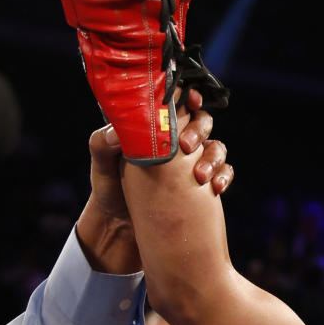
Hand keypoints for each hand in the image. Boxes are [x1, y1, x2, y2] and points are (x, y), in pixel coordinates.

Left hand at [88, 89, 232, 222]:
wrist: (123, 228)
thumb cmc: (110, 191)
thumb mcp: (100, 167)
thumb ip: (101, 145)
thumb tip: (116, 133)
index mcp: (154, 129)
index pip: (175, 104)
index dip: (187, 96)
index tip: (191, 99)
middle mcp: (176, 141)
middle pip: (201, 121)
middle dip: (199, 128)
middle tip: (185, 145)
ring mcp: (191, 162)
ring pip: (216, 146)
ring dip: (213, 156)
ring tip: (201, 176)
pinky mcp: (202, 183)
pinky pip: (223, 172)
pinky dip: (223, 176)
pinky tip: (215, 188)